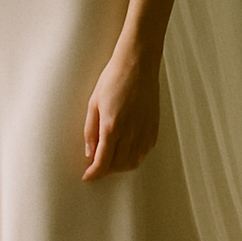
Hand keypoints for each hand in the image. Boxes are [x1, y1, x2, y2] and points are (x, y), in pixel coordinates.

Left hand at [83, 50, 159, 180]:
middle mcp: (130, 133)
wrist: (138, 64)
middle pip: (117, 166)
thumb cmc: (113, 79)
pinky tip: (126, 151)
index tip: (87, 177)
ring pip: (132, 162)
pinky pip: (144, 152)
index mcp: (112, 126)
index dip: (93, 174)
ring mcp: (144, 131)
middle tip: (96, 167)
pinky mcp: (154, 128)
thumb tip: (89, 153)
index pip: (102, 162)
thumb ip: (90, 131)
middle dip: (105, 171)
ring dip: (119, 166)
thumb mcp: (93, 103)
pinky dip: (134, 157)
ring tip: (110, 160)